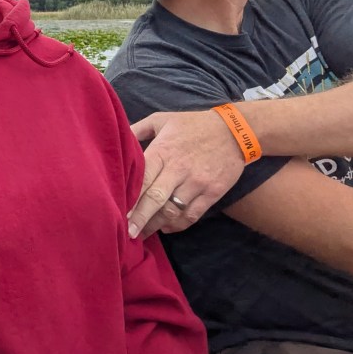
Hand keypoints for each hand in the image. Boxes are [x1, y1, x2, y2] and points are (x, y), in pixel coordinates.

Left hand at [126, 109, 245, 238]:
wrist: (234, 130)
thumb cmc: (192, 124)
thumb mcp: (162, 119)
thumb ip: (138, 129)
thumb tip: (118, 139)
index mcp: (163, 150)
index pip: (143, 179)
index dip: (130, 198)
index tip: (118, 213)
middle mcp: (179, 168)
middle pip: (155, 199)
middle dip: (140, 218)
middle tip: (128, 233)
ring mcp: (197, 182)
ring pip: (172, 210)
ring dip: (156, 225)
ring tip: (143, 234)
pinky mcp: (212, 192)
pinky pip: (192, 214)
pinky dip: (178, 225)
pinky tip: (166, 228)